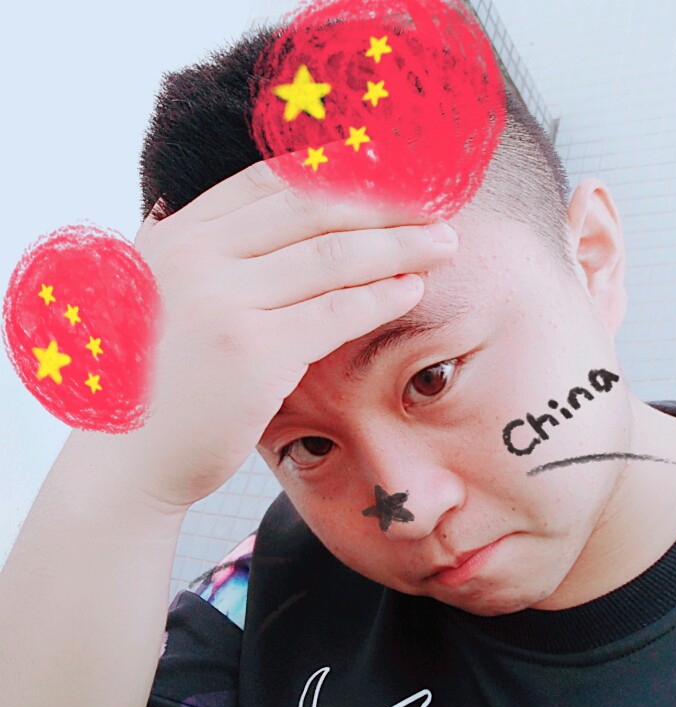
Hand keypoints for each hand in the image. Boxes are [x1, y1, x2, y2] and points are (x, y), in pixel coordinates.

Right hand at [129, 155, 457, 508]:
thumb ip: (187, 251)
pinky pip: (334, 312)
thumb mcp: (155, 295)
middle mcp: (196, 256)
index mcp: (178, 235)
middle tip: (434, 206)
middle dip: (384, 203)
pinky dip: (380, 296)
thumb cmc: (149, 380)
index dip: (339, 170)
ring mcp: (223, 301)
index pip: (272, 180)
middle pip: (312, 208)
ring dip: (398, 245)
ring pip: (332, 256)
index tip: (389, 174)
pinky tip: (412, 289)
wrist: (124, 457)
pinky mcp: (252, 352)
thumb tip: (204, 209)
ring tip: (441, 244)